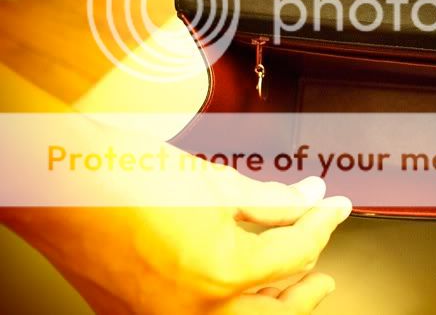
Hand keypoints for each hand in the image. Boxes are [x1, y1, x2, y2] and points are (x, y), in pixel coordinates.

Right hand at [2, 122, 350, 314]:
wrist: (59, 186)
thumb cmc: (125, 177)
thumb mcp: (217, 183)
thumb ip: (273, 199)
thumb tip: (308, 196)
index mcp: (223, 274)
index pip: (298, 252)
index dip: (323, 224)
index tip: (334, 209)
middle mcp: (198, 313)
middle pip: (281, 311)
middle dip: (310, 287)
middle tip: (325, 270)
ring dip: (276, 305)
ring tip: (295, 285)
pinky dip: (234, 306)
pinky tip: (242, 286)